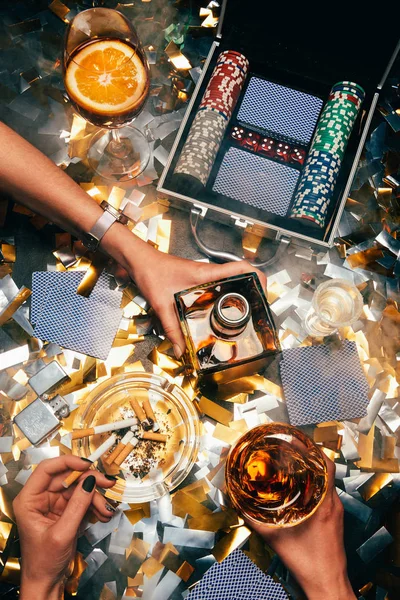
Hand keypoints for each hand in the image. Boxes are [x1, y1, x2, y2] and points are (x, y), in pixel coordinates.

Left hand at [13, 456, 116, 599]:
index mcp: (29, 499)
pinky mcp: (66, 511)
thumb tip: (90, 481)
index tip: (88, 464)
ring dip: (95, 497)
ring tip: (106, 511)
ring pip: (79, 488)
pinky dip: (95, 506)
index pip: (47, 469)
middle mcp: (41, 497)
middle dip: (89, 482)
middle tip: (108, 484)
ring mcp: (55, 504)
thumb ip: (77, 506)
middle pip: (67, 477)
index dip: (68, 462)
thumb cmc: (44, 562)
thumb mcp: (62, 533)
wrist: (47, 583)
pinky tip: (103, 514)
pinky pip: (83, 500)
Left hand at [102, 223, 265, 358]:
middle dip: (253, 291)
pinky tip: (219, 314)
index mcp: (207, 274)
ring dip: (240, 294)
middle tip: (256, 311)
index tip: (264, 292)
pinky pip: (217, 287)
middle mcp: (209, 273)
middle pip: (242, 276)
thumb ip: (172, 329)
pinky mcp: (197, 281)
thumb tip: (181, 351)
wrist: (138, 261)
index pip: (242, 268)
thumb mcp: (162, 304)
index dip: (258, 277)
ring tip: (243, 315)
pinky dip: (224, 297)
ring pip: (230, 282)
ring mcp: (204, 277)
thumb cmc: (151, 273)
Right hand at [245, 457, 355, 599]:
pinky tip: (299, 488)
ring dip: (312, 470)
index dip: (311, 448)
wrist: (327, 584)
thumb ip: (254, 518)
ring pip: (327, 481)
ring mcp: (336, 512)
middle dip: (308, 455)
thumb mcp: (275, 538)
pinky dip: (314, 485)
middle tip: (290, 448)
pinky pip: (326, 493)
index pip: (326, 465)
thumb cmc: (307, 563)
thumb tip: (236, 502)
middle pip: (326, 469)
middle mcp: (334, 503)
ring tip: (292, 463)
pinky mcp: (336, 520)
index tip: (296, 439)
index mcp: (324, 503)